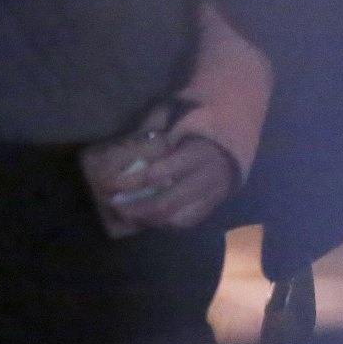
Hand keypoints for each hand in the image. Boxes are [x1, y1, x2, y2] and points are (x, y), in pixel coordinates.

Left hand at [82, 111, 238, 234]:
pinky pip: (185, 222)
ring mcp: (211, 198)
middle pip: (167, 202)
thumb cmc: (195, 131)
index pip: (161, 172)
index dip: (135, 180)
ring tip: (124, 215)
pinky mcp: (211, 209)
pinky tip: (144, 219)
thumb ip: (154, 128)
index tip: (112, 183)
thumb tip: (126, 138)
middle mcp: (206, 179)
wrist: (230, 150)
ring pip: (176, 218)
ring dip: (147, 220)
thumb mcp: (176, 120)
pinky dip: (163, 223)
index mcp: (197, 153)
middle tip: (113, 206)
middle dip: (137, 208)